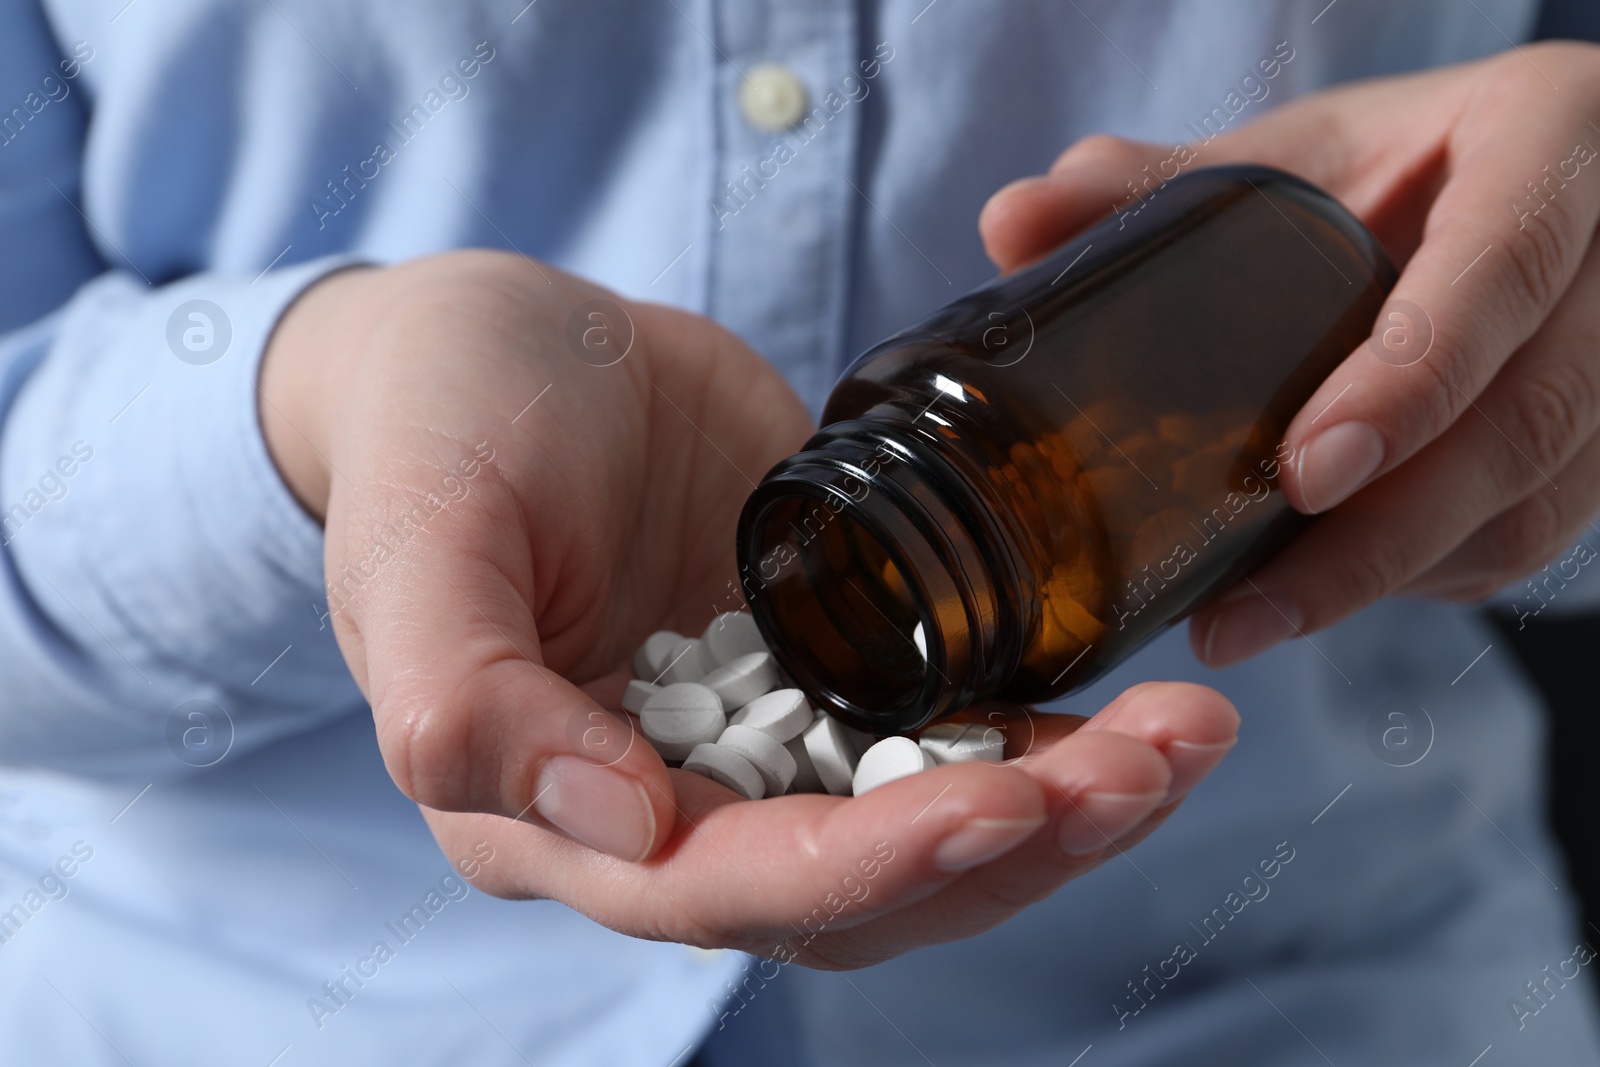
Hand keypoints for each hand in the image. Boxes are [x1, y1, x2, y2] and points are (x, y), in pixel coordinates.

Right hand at [259, 250, 1239, 963]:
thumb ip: (466, 698)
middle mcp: (671, 805)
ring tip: (1182, 738)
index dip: (874, 862)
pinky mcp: (826, 661)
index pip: (730, 887)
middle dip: (1015, 841)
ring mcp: (762, 735)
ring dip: (1063, 801)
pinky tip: (1135, 704)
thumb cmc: (434, 426)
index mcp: (554, 811)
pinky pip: (947, 727)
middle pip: (864, 884)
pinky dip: (1043, 732)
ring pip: (927, 821)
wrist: (504, 343)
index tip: (1006, 799)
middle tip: (1149, 766)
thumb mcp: (419, 538)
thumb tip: (621, 827)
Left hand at [980, 42, 1599, 664]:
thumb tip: (1011, 219)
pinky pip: (1534, 534)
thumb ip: (1164, 183)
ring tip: (1252, 623)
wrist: (1516, 183)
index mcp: (1550, 138)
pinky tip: (1321, 596)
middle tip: (1246, 607)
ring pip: (1540, 499)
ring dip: (1393, 580)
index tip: (1307, 473)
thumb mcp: (1299, 150)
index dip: (1412, 379)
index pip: (1504, 267)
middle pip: (1531, 419)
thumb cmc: (1400, 161)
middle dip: (1383, 536)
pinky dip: (1425, 576)